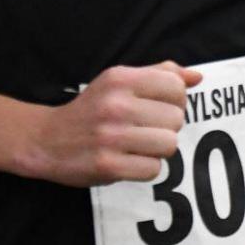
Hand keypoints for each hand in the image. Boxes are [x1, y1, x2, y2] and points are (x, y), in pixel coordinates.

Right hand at [20, 61, 201, 187]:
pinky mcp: (108, 165)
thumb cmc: (91, 109)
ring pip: (169, 145)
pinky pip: (153, 169)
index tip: (159, 107)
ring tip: (139, 145)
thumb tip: (197, 77)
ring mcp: (111, 136)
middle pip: (176, 119)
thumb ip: (159, 75)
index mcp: (120, 78)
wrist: (47, 139)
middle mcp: (116, 104)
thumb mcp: (118, 81)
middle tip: (145, 129)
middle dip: (166, 127)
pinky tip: (129, 160)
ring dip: (158, 149)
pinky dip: (145, 168)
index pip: (176, 86)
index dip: (175, 100)